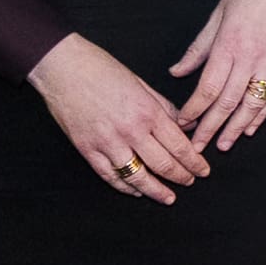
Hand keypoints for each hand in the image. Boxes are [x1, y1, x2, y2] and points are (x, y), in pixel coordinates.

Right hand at [31, 32, 205, 202]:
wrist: (62, 67)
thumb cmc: (101, 69)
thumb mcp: (141, 84)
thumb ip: (164, 107)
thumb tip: (186, 125)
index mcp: (147, 111)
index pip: (179, 145)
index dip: (194, 162)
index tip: (203, 170)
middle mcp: (130, 130)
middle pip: (163, 164)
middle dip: (181, 177)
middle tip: (190, 182)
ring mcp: (107, 142)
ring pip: (138, 176)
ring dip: (156, 191)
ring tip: (168, 197)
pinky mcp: (88, 150)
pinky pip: (110, 176)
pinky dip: (125, 187)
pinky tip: (136, 191)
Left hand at [170, 0, 265, 156]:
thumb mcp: (217, 14)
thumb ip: (198, 48)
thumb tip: (176, 73)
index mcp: (229, 43)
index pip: (207, 88)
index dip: (193, 111)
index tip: (181, 125)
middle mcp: (252, 56)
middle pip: (227, 102)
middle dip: (210, 128)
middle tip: (197, 149)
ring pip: (252, 104)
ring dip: (236, 128)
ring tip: (223, 144)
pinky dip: (262, 114)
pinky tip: (251, 127)